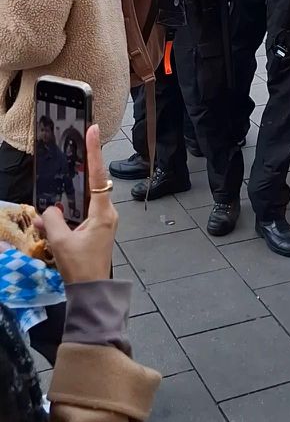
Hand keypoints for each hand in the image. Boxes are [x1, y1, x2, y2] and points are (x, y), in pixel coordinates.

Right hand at [35, 125, 117, 283]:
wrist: (92, 292)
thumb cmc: (80, 267)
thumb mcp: (61, 242)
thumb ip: (53, 220)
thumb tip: (50, 209)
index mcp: (103, 212)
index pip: (98, 175)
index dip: (94, 151)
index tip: (94, 130)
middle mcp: (107, 213)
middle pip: (93, 184)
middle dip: (80, 170)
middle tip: (73, 148)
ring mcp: (103, 222)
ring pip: (85, 200)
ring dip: (69, 197)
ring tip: (56, 190)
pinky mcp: (97, 230)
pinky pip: (82, 213)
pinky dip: (68, 212)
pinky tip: (50, 219)